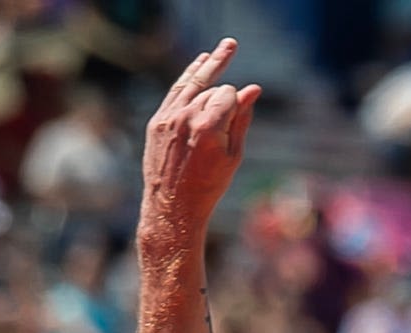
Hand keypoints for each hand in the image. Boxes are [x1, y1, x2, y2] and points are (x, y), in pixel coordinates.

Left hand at [142, 39, 261, 238]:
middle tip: (231, 45)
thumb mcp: (233, 155)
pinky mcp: (157, 121)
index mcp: (210, 127)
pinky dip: (188, 77)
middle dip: (224, 95)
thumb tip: (253, 90)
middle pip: (212, 89)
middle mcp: (186, 117)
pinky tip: (200, 62)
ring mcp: (168, 118)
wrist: (174, 207)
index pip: (228, 93)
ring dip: (208, 66)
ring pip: (192, 83)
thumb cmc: (209, 186)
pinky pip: (175, 92)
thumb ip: (241, 119)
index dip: (237, 102)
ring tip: (224, 46)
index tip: (239, 118)